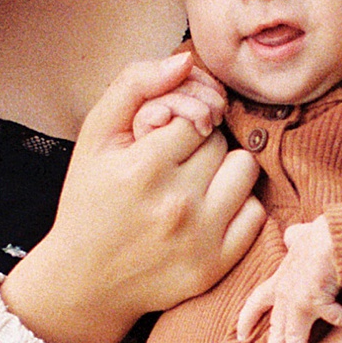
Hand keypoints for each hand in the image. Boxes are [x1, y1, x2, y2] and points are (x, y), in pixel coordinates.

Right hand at [0, 55, 263, 342]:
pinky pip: (257, 212)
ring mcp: (201, 238)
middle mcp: (176, 203)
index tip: (164, 136)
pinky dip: (238, 206)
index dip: (182, 119)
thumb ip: (134, 85)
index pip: (195, 113)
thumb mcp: (95, 136)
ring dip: (224, 170)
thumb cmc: (90, 200)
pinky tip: (209, 211)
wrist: (85, 281)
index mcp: (143, 167)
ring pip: (245, 169)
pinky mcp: (217, 264)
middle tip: (173, 164)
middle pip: (221, 140)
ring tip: (195, 183)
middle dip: (201, 144)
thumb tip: (184, 60)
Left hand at [233, 217, 341, 342]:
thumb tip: (294, 235)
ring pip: (295, 340)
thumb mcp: (302, 235)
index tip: (241, 335)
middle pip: (276, 333)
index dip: (248, 319)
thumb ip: (297, 239)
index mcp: (280, 281)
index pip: (257, 302)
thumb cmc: (321, 232)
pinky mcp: (317, 300)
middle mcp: (285, 294)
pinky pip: (339, 319)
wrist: (333, 230)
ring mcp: (298, 300)